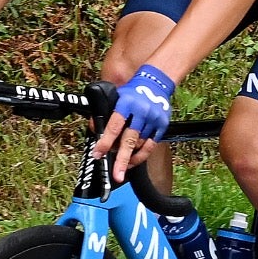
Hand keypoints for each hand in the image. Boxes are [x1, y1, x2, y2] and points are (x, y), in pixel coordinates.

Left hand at [95, 64, 174, 179]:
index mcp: (127, 103)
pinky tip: (133, 161)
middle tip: (116, 176)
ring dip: (129, 158)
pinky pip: (151, 145)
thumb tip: (95, 130)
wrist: (156, 83)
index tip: (98, 154)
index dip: (105, 142)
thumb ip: (105, 112)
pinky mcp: (162, 125)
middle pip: (130, 139)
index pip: (114, 126)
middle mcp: (141, 112)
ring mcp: (153, 119)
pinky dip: (141, 155)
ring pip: (140, 145)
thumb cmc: (132, 91)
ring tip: (121, 167)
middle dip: (121, 159)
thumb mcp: (115, 96)